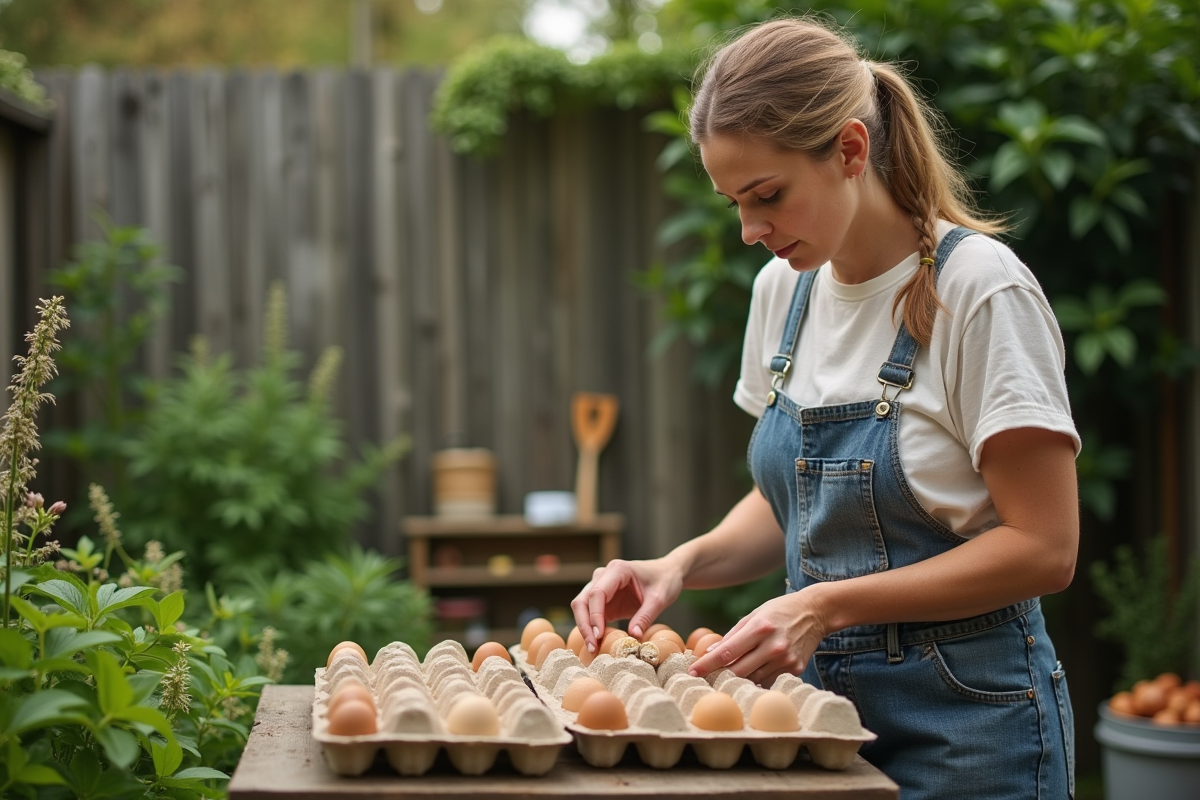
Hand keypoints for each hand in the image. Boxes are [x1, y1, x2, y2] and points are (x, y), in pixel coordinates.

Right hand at [570, 558, 683, 652]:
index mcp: (617, 570)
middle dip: (585, 624)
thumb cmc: (664, 581)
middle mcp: (603, 576)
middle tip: (592, 647)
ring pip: (582, 607)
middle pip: (583, 600)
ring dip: (585, 628)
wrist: (667, 574)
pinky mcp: (604, 600)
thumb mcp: (659, 599)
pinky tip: (598, 644)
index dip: (595, 615)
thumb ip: (645, 617)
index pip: (598, 592)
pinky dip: (592, 629)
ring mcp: (601, 587)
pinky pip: (591, 614)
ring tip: (593, 649)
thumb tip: (633, 637)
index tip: (599, 635)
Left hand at [687, 586, 831, 686]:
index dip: (707, 664)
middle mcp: (773, 646)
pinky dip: (758, 680)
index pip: (727, 652)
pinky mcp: (796, 669)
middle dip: (720, 677)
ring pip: (754, 680)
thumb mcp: (754, 615)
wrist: (815, 612)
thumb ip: (733, 636)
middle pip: (739, 671)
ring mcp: (786, 660)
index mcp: (759, 628)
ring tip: (727, 679)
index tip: (692, 671)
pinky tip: (753, 675)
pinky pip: (770, 681)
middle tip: (706, 680)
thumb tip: (711, 653)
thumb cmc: (779, 611)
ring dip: (738, 681)